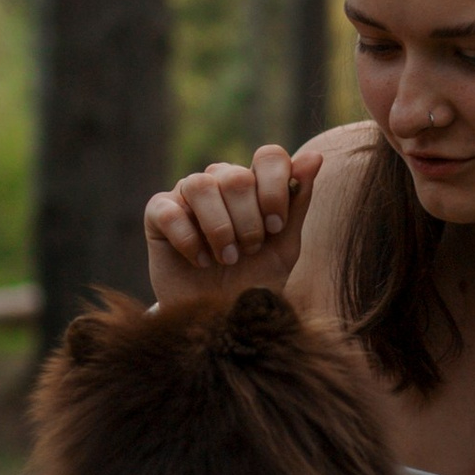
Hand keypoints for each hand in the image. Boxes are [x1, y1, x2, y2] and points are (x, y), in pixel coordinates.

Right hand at [144, 142, 324, 303]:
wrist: (220, 318)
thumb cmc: (254, 279)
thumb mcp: (284, 246)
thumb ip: (298, 202)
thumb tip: (315, 156)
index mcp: (254, 184)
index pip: (269, 156)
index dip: (275, 188)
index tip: (276, 227)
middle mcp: (220, 182)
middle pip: (235, 175)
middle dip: (248, 220)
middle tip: (249, 251)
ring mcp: (187, 196)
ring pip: (200, 185)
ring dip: (219, 228)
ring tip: (226, 259)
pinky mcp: (158, 214)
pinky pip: (169, 210)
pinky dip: (188, 239)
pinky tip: (199, 261)